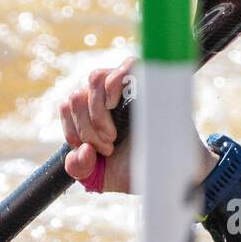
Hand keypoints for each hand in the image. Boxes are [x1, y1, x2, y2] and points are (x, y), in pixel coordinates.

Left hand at [60, 55, 219, 194]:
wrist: (172, 174)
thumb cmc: (140, 169)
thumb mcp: (100, 176)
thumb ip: (78, 168)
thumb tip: (82, 150)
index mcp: (95, 112)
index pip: (68, 105)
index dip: (72, 130)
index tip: (89, 152)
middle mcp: (109, 95)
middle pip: (77, 95)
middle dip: (87, 130)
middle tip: (108, 148)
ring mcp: (130, 85)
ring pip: (95, 79)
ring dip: (97, 114)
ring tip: (113, 136)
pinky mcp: (151, 81)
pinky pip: (126, 65)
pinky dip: (113, 84)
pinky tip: (115, 107)